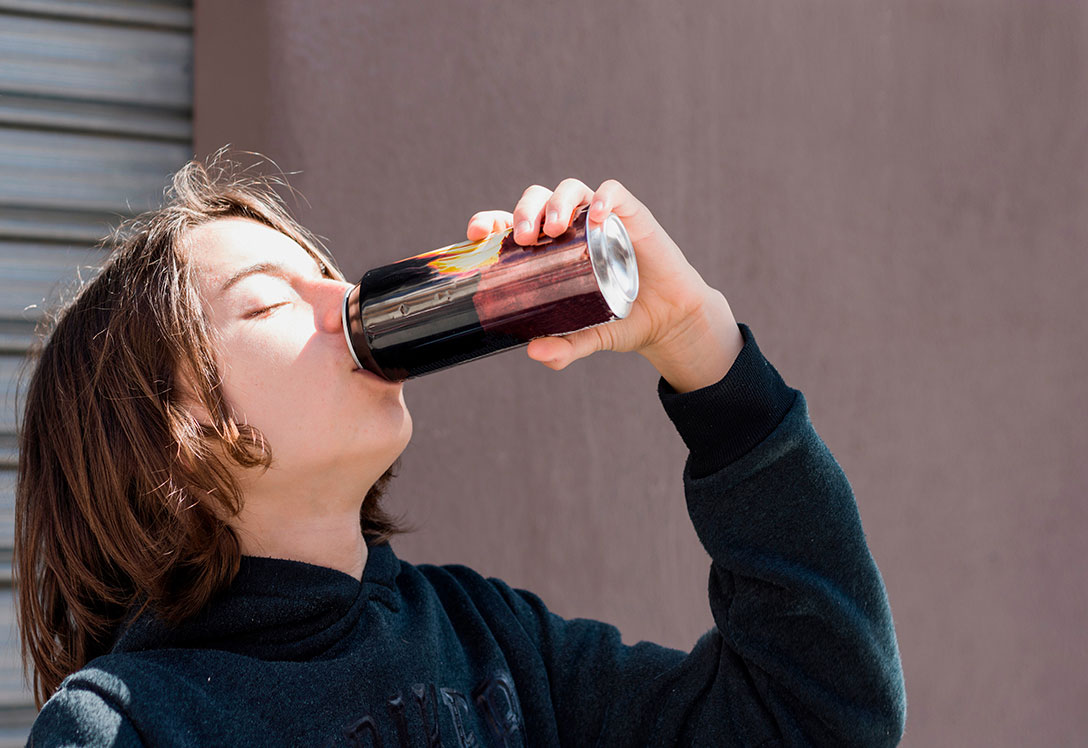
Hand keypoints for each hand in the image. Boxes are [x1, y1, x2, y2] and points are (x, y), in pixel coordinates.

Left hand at [466, 178, 743, 392]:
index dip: (490, 222)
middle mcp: (571, 228)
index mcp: (548, 250)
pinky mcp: (631, 215)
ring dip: (558, 202)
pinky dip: (604, 198)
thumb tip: (534, 352)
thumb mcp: (587, 337)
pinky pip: (614, 192)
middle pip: (538, 200)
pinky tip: (599, 217)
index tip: (477, 233)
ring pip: (572, 189)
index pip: (510, 224)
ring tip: (555, 227)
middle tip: (524, 239)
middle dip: (525, 212)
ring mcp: (600, 218)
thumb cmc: (620, 320)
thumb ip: (563, 348)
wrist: (667, 319)